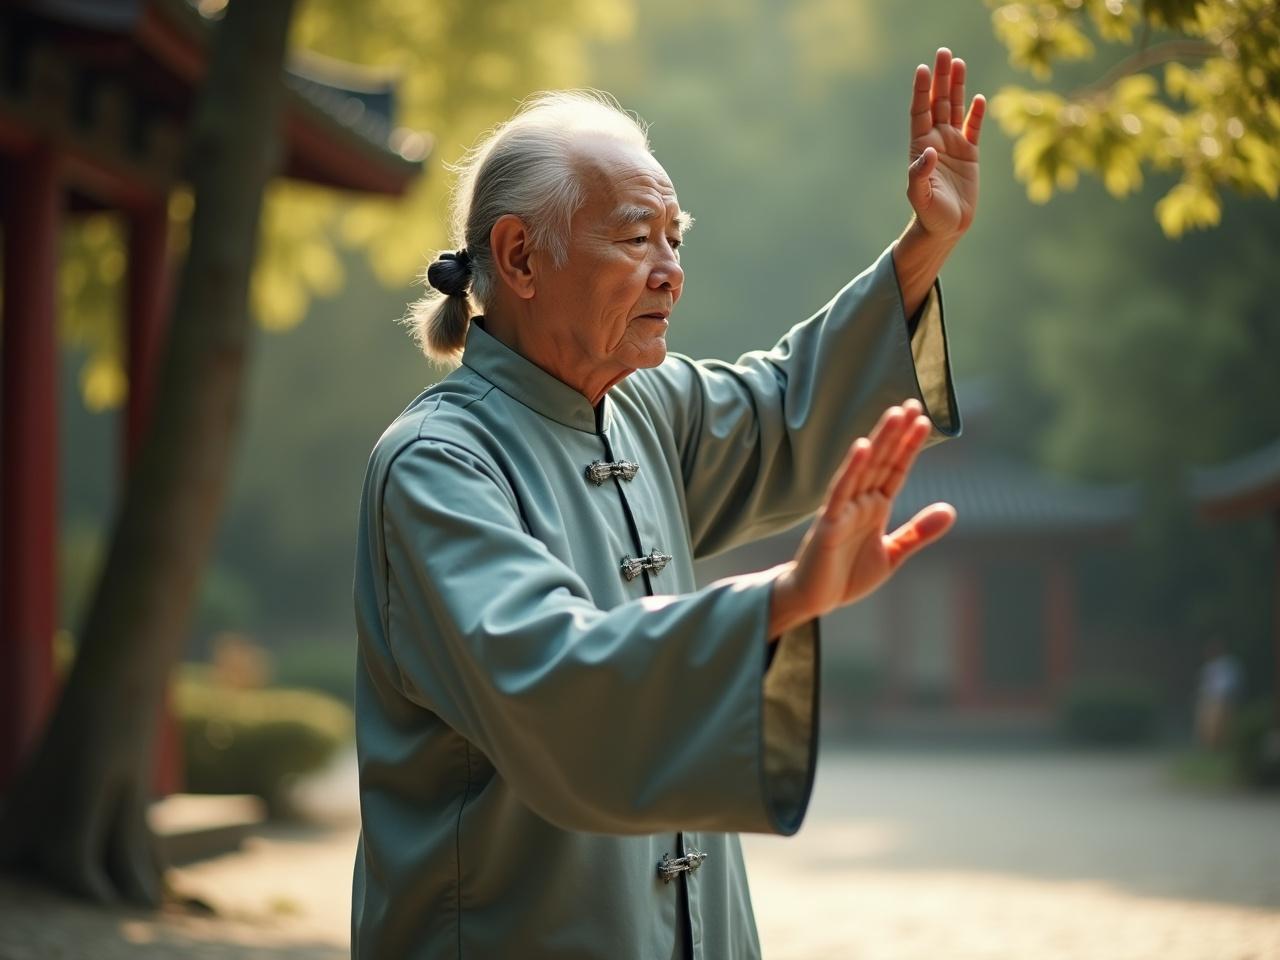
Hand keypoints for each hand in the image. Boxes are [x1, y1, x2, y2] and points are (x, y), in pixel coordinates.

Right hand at [770, 400, 955, 633]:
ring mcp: (842, 509)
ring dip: (880, 440)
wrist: (813, 599)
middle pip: (882, 461)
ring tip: (896, 414)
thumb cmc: (846, 575)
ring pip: (864, 468)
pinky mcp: (828, 523)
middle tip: (913, 404)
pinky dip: (851, 468)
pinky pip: (840, 491)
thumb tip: (950, 510)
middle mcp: (859, 502)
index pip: (895, 470)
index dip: (909, 446)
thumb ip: (918, 532)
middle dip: (897, 433)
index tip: (923, 420)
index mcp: (875, 507)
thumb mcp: (892, 554)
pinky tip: (863, 446)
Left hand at [907, 47, 983, 239]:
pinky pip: (973, 128)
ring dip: (957, 87)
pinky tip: (978, 98)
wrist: (946, 227)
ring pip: (955, 109)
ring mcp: (953, 145)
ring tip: (959, 63)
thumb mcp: (920, 195)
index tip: (923, 69)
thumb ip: (920, 173)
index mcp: (920, 147)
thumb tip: (928, 152)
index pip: (920, 112)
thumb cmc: (928, 213)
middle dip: (941, 78)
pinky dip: (976, 113)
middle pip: (938, 103)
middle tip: (944, 52)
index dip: (921, 91)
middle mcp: (936, 141)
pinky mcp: (970, 154)